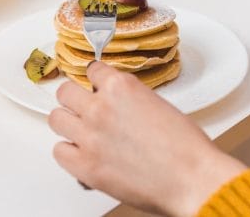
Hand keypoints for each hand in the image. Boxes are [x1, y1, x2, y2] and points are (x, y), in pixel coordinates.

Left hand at [49, 62, 245, 216]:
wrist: (193, 178)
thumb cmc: (185, 148)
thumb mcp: (157, 105)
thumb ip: (129, 101)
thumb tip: (117, 107)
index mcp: (121, 86)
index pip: (92, 70)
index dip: (95, 81)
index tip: (95, 87)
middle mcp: (100, 106)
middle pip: (65, 92)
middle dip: (75, 100)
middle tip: (83, 110)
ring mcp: (90, 135)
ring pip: (57, 118)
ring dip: (68, 124)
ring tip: (81, 132)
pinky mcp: (85, 165)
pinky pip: (59, 151)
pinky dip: (69, 153)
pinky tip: (82, 154)